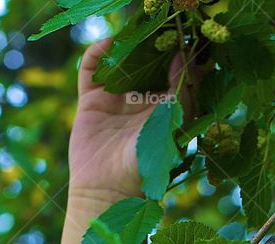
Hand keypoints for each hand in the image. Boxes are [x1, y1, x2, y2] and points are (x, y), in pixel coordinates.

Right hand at [68, 36, 199, 201]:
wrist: (109, 190)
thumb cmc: (147, 165)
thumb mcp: (172, 128)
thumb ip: (183, 94)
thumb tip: (183, 56)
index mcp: (164, 111)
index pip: (172, 73)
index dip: (176, 52)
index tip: (180, 33)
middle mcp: (140, 103)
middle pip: (146, 62)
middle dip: (151, 43)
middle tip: (157, 23)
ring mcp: (114, 101)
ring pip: (120, 62)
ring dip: (125, 44)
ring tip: (133, 27)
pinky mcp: (90, 101)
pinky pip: (91, 69)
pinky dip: (97, 53)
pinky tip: (108, 42)